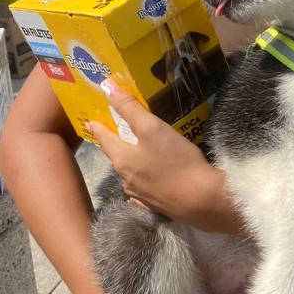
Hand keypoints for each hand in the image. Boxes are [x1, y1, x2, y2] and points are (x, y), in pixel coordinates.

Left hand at [87, 80, 233, 229]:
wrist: (202, 200)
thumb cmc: (176, 160)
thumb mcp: (152, 128)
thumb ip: (129, 108)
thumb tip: (107, 87)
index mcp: (122, 159)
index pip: (104, 139)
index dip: (98, 127)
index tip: (91, 121)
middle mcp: (126, 179)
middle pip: (117, 157)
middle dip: (116, 144)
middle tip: (117, 133)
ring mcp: (140, 196)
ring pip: (130, 174)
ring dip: (131, 163)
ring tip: (139, 153)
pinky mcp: (155, 206)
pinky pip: (143, 191)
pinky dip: (143, 182)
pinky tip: (149, 181)